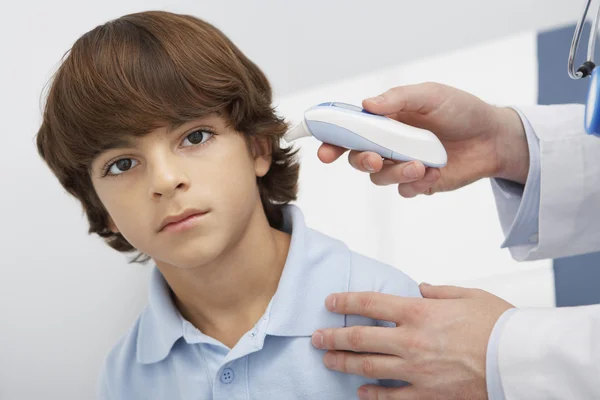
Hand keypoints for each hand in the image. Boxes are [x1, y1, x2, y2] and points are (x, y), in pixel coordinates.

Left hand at [311, 284, 514, 399]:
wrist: (519, 360)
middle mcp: (411, 340)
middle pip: (360, 338)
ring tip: (327, 360)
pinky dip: (372, 396)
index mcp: (419, 312)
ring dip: (344, 363)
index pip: (370, 303)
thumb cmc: (498, 325)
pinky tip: (359, 393)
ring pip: (368, 367)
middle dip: (333, 337)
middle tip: (316, 338)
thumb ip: (439, 292)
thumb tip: (421, 289)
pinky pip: (392, 397)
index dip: (346, 301)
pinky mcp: (427, 394)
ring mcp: (416, 370)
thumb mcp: (468, 295)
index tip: (330, 302)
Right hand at [317, 82, 528, 196]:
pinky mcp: (418, 183)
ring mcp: (402, 165)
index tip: (324, 150)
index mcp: (385, 120)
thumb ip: (398, 99)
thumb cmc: (462, 110)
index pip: (350, 129)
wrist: (493, 138)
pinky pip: (404, 191)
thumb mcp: (431, 95)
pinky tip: (433, 174)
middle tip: (374, 159)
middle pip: (357, 158)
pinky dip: (415, 185)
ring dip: (395, 173)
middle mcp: (389, 144)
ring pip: (380, 177)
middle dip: (361, 161)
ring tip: (420, 165)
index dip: (333, 139)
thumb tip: (366, 104)